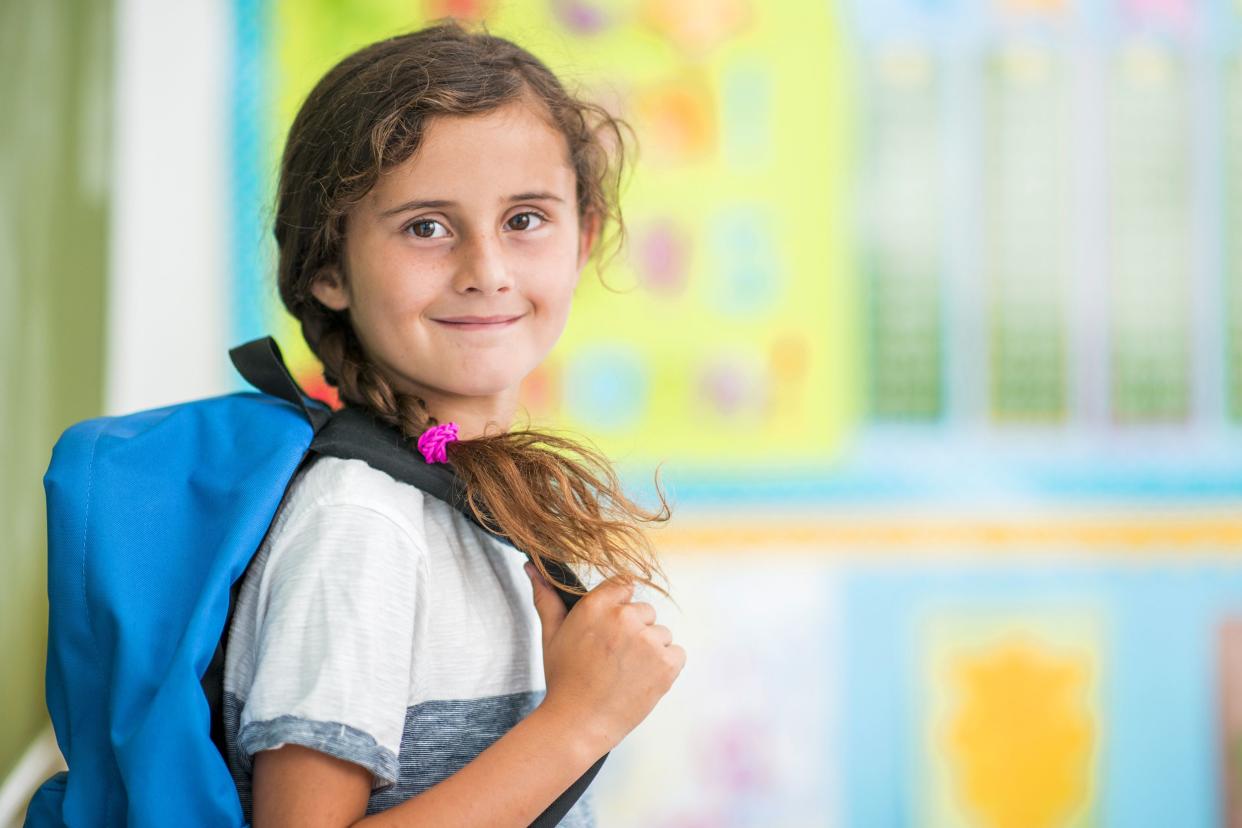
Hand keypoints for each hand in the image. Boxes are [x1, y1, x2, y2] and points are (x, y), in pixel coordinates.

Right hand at [524, 562, 685, 752]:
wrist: (578, 724)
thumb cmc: (564, 680)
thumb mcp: (551, 635)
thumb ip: (546, 597)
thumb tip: (532, 567)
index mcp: (596, 606)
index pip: (625, 584)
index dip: (620, 605)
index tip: (613, 626)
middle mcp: (624, 617)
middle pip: (644, 610)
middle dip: (634, 630)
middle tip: (614, 657)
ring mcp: (648, 640)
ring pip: (661, 633)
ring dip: (650, 649)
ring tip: (626, 672)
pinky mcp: (667, 663)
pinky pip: (677, 653)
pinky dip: (665, 666)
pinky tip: (642, 679)